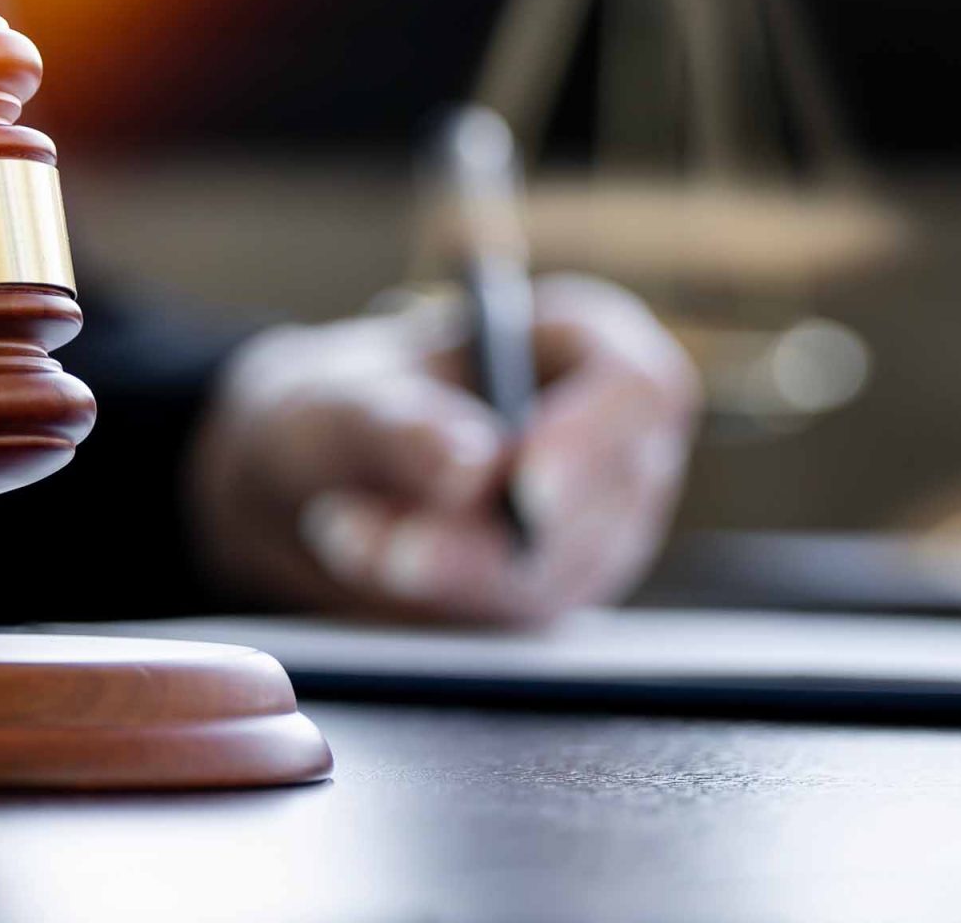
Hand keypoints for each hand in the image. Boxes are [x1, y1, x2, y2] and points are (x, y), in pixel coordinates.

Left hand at [188, 275, 698, 625]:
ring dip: (445, 565)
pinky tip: (359, 556)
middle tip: (394, 544)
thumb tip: (470, 469)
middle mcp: (613, 445)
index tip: (527, 485)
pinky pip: (510, 613)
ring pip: (553, 572)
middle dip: (490, 530)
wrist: (319, 473)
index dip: (594, 437)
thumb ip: (400, 421)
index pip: (641, 390)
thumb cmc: (353, 402)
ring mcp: (595, 529)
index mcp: (587, 347)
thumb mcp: (347, 393)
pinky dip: (431, 594)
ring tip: (341, 529)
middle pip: (603, 500)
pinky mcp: (553, 593)